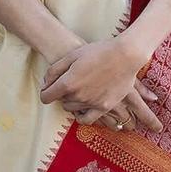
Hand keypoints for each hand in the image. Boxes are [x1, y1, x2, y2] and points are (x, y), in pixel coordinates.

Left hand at [40, 40, 162, 132]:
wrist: (125, 55)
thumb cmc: (98, 51)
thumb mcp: (72, 55)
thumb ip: (54, 70)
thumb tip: (45, 84)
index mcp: (68, 83)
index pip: (46, 97)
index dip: (45, 92)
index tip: (49, 88)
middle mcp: (78, 96)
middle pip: (61, 101)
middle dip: (62, 94)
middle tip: (70, 83)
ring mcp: (91, 103)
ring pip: (73, 109)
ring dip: (72, 101)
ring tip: (80, 90)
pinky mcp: (104, 107)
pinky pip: (87, 119)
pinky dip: (82, 116)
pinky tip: (83, 108)